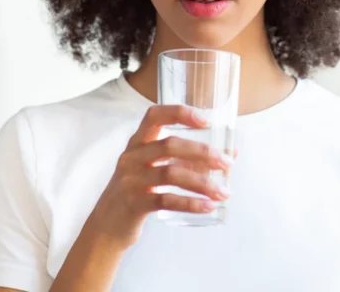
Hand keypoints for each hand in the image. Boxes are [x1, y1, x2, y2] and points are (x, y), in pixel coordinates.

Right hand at [88, 104, 233, 247]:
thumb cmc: (139, 191)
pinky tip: (208, 206)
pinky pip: (165, 200)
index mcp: (138, 142)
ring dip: (202, 182)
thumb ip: (190, 160)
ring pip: (170, 174)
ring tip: (223, 192)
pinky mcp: (133, 203)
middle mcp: (132, 156)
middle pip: (169, 145)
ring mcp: (130, 179)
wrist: (108, 225)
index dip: (180, 113)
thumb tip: (231, 153)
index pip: (155, 115)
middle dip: (202, 152)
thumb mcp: (157, 170)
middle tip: (227, 163)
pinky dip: (190, 203)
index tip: (206, 120)